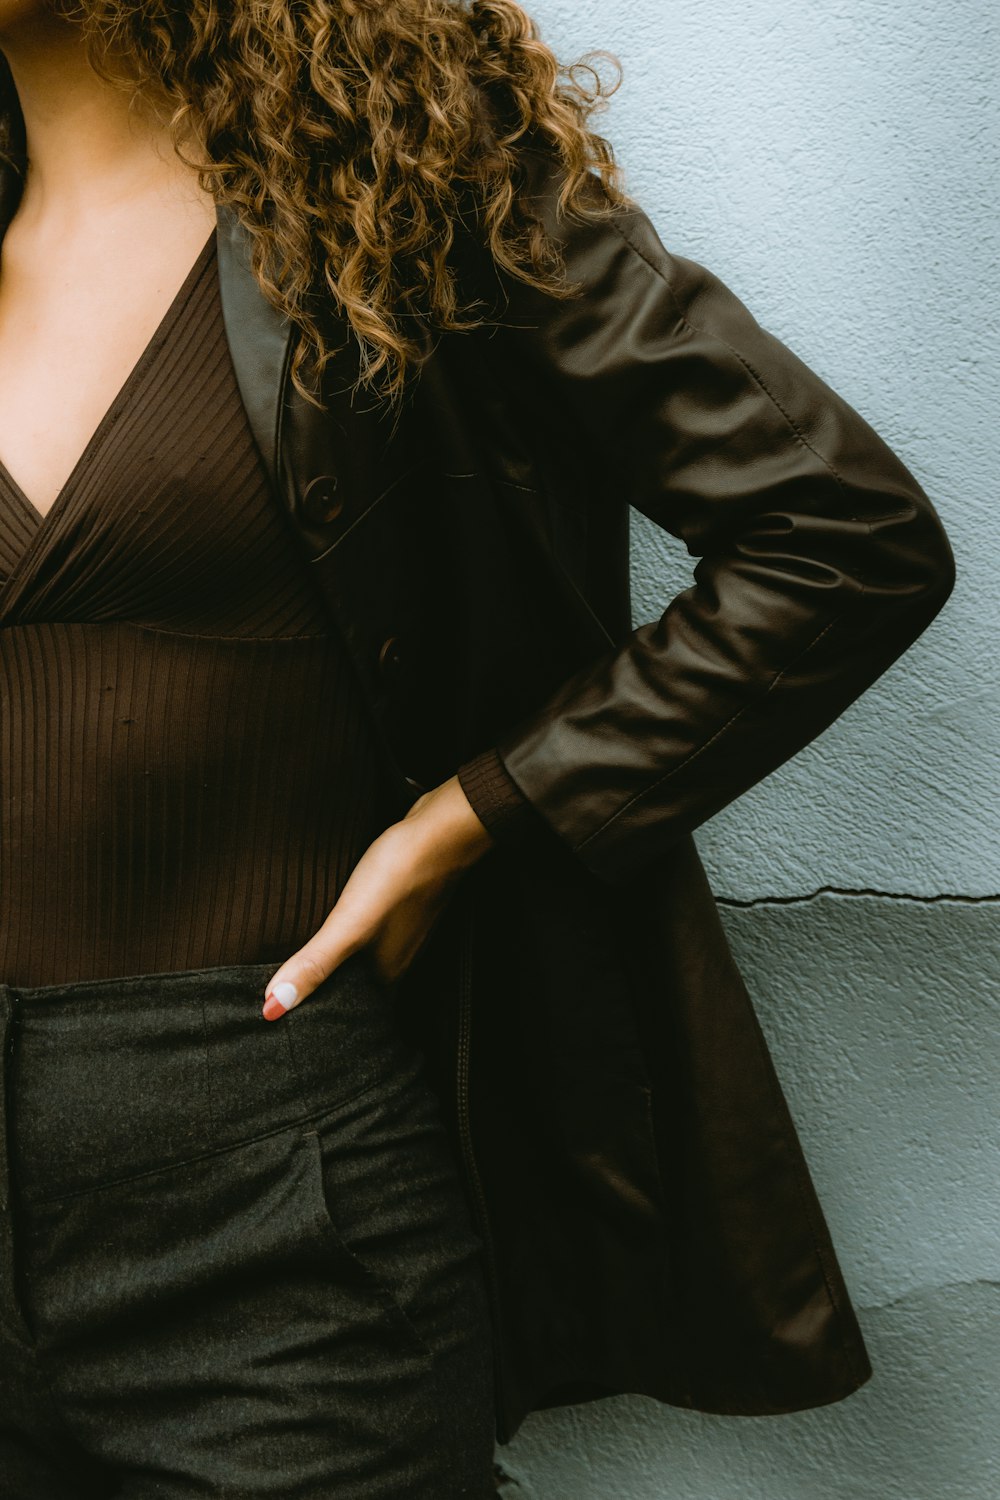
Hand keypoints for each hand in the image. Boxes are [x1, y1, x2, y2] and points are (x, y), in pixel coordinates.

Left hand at [261, 774, 495, 1019]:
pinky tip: (337, 926)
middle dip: (327, 993)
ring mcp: (403, 930)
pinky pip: (371, 933)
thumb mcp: (350, 922)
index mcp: (386, 973)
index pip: (350, 1013)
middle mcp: (397, 958)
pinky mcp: (402, 904)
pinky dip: (352, 938)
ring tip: (302, 967)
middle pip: (356, 988)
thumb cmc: (400, 873)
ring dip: (338, 966)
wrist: (443, 828)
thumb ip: (315, 965)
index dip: (320, 1019)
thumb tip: (271, 1009)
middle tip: (284, 999)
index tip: (284, 1024)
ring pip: (365, 961)